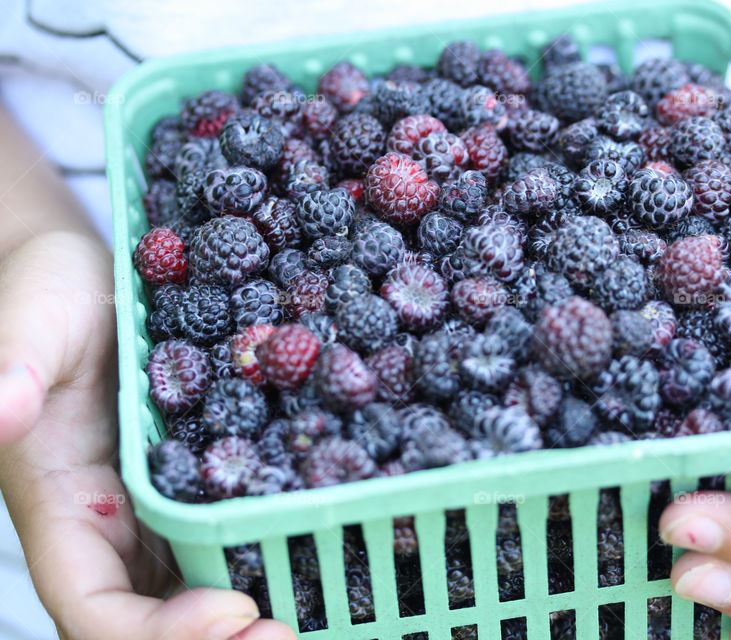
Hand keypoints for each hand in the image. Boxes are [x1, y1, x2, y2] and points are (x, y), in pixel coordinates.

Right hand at [0, 232, 295, 639]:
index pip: (97, 608)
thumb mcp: (29, 320)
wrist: (88, 278)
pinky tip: (325, 548)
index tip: (237, 608)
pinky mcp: (197, 482)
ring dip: (255, 610)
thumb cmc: (44, 293)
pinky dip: (272, 555)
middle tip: (293, 636)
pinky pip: (230, 533)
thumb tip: (1, 411)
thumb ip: (13, 366)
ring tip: (323, 614)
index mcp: (63, 509)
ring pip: (198, 590)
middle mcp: (112, 528)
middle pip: (155, 621)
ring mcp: (157, 512)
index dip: (161, 632)